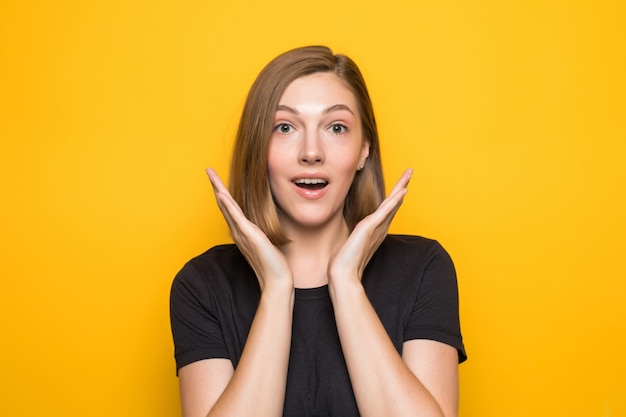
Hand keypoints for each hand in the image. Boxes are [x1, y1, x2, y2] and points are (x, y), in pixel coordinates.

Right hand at [206, 168, 292, 291]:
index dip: (223, 193)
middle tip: (208, 170)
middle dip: (216, 186)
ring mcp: (242, 233)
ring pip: (227, 206)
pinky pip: (236, 217)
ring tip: (211, 175)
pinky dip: (228, 204)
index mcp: (242, 232)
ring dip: (218, 189)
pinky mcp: (249, 235)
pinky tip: (221, 193)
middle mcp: (238, 231)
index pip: (230, 208)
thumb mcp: (267, 243)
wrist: (276, 280)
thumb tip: (263, 227)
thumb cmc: (273, 264)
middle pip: (224, 204)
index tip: (218, 180)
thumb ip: (261, 234)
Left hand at [328, 169, 411, 283]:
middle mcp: (380, 228)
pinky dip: (395, 200)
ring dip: (401, 187)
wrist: (343, 273)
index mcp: (375, 230)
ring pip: (392, 203)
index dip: (395, 196)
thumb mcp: (350, 243)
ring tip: (409, 173)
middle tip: (410, 172)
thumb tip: (351, 236)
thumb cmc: (344, 261)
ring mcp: (377, 227)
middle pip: (394, 203)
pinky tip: (403, 190)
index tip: (401, 185)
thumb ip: (354, 237)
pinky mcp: (371, 227)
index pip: (387, 209)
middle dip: (402, 186)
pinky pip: (386, 210)